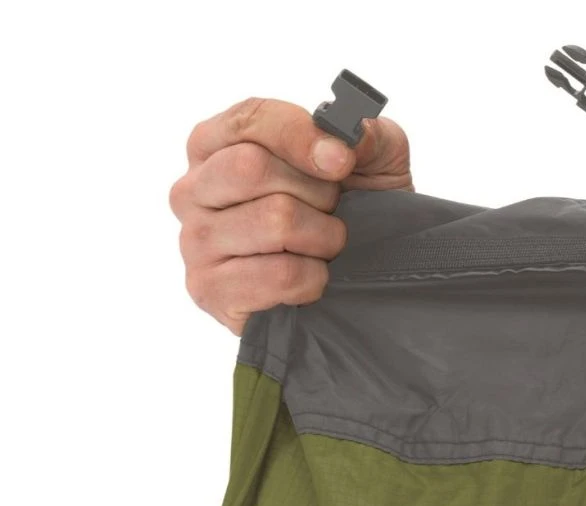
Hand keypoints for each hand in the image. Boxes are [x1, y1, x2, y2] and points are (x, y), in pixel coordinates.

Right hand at [169, 97, 411, 334]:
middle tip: (333, 210)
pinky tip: (311, 277)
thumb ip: (367, 134)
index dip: (300, 136)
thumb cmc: (353, 208)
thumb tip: (348, 136)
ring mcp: (195, 241)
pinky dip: (313, 278)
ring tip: (324, 245)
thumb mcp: (375, 161)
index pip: (248, 119)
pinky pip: (279, 275)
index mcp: (219, 143)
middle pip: (250, 167)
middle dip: (315, 191)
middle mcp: (194, 188)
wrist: (358, 277)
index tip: (342, 160)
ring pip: (274, 222)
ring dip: (322, 237)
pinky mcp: (209, 290)